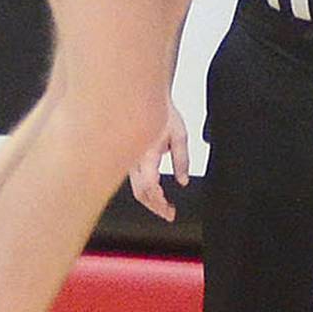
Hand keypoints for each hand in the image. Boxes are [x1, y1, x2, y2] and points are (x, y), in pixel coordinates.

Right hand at [128, 103, 189, 220]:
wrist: (144, 98)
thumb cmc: (161, 112)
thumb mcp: (179, 134)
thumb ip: (182, 159)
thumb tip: (183, 180)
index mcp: (146, 153)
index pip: (150, 186)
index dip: (159, 202)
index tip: (170, 210)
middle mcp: (134, 159)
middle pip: (141, 193)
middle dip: (155, 207)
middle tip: (169, 214)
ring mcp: (129, 160)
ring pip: (135, 189)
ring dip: (150, 202)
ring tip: (165, 208)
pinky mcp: (129, 159)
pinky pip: (134, 181)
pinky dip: (145, 192)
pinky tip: (155, 195)